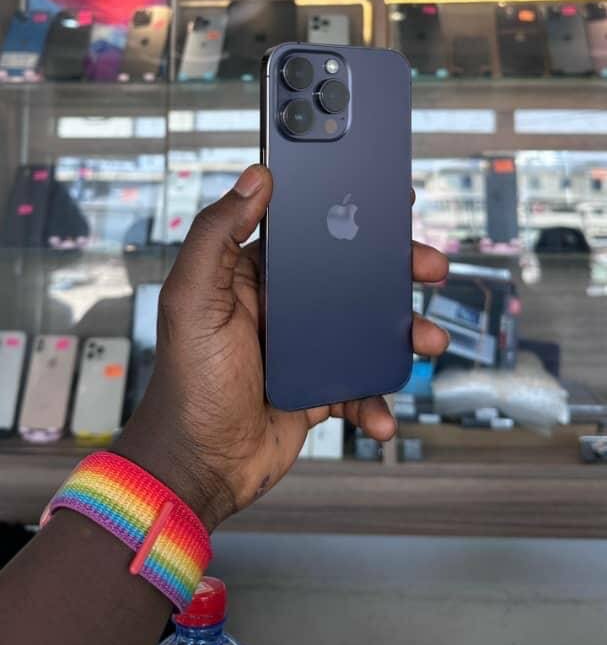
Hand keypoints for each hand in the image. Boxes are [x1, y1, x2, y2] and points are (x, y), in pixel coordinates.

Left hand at [115, 165, 448, 530]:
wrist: (198, 467)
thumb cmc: (187, 381)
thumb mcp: (192, 299)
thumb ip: (217, 234)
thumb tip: (255, 177)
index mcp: (254, 275)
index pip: (308, 230)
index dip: (350, 212)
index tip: (392, 200)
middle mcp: (283, 305)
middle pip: (351, 275)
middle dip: (395, 269)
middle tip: (430, 266)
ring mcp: (304, 348)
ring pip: (367, 327)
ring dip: (404, 332)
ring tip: (429, 339)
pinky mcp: (320, 388)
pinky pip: (361, 384)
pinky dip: (377, 398)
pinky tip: (380, 415)